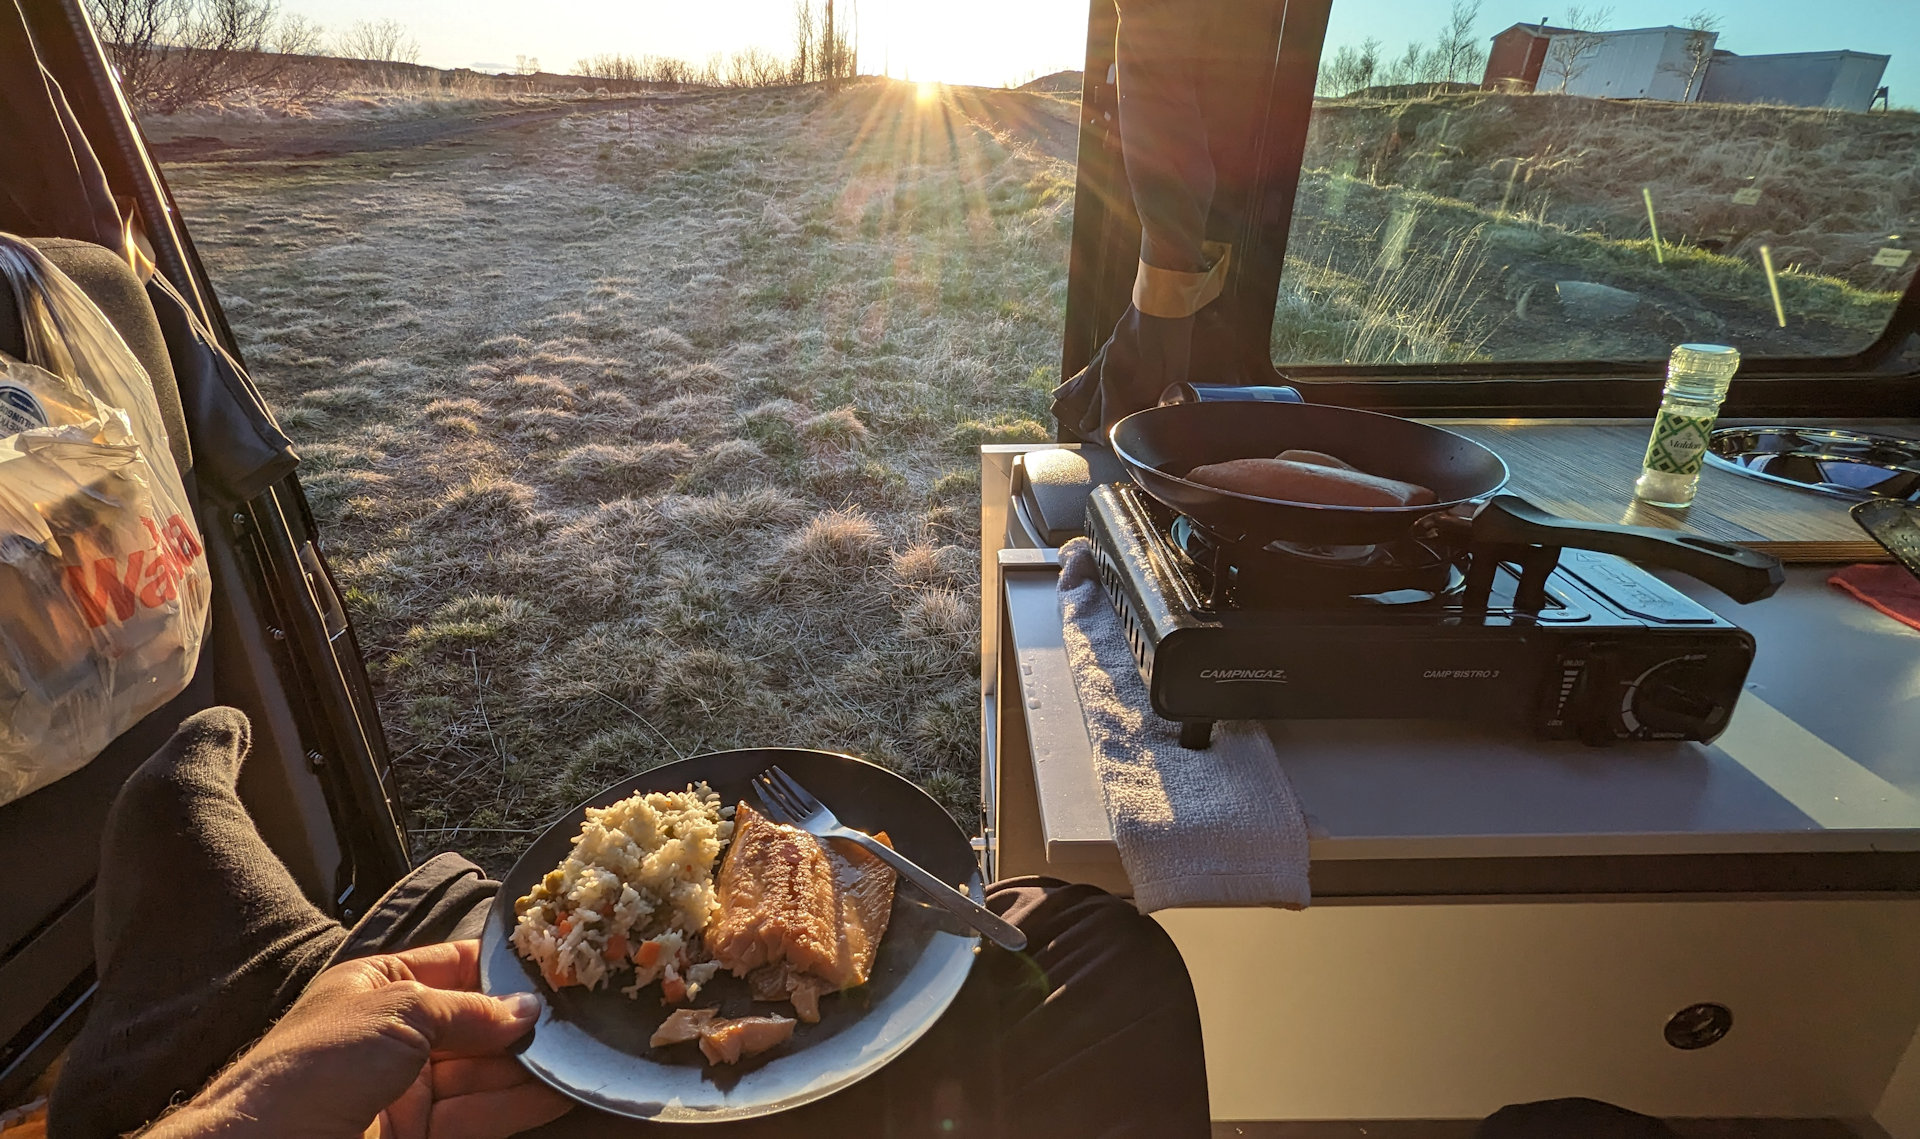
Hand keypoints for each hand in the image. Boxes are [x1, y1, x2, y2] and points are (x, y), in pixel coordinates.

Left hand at [148, 940, 571, 1138]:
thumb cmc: (319, 1064)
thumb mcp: (399, 1013)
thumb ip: (469, 1010)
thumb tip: (530, 1008)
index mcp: (379, 986)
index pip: (455, 965)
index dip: (503, 967)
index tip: (558, 962)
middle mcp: (396, 1035)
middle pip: (477, 1022)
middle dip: (524, 1020)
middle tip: (584, 1013)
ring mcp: (409, 1090)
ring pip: (484, 1072)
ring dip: (531, 1064)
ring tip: (585, 1051)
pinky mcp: (420, 1136)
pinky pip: (479, 1114)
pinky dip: (519, 1104)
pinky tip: (559, 1089)